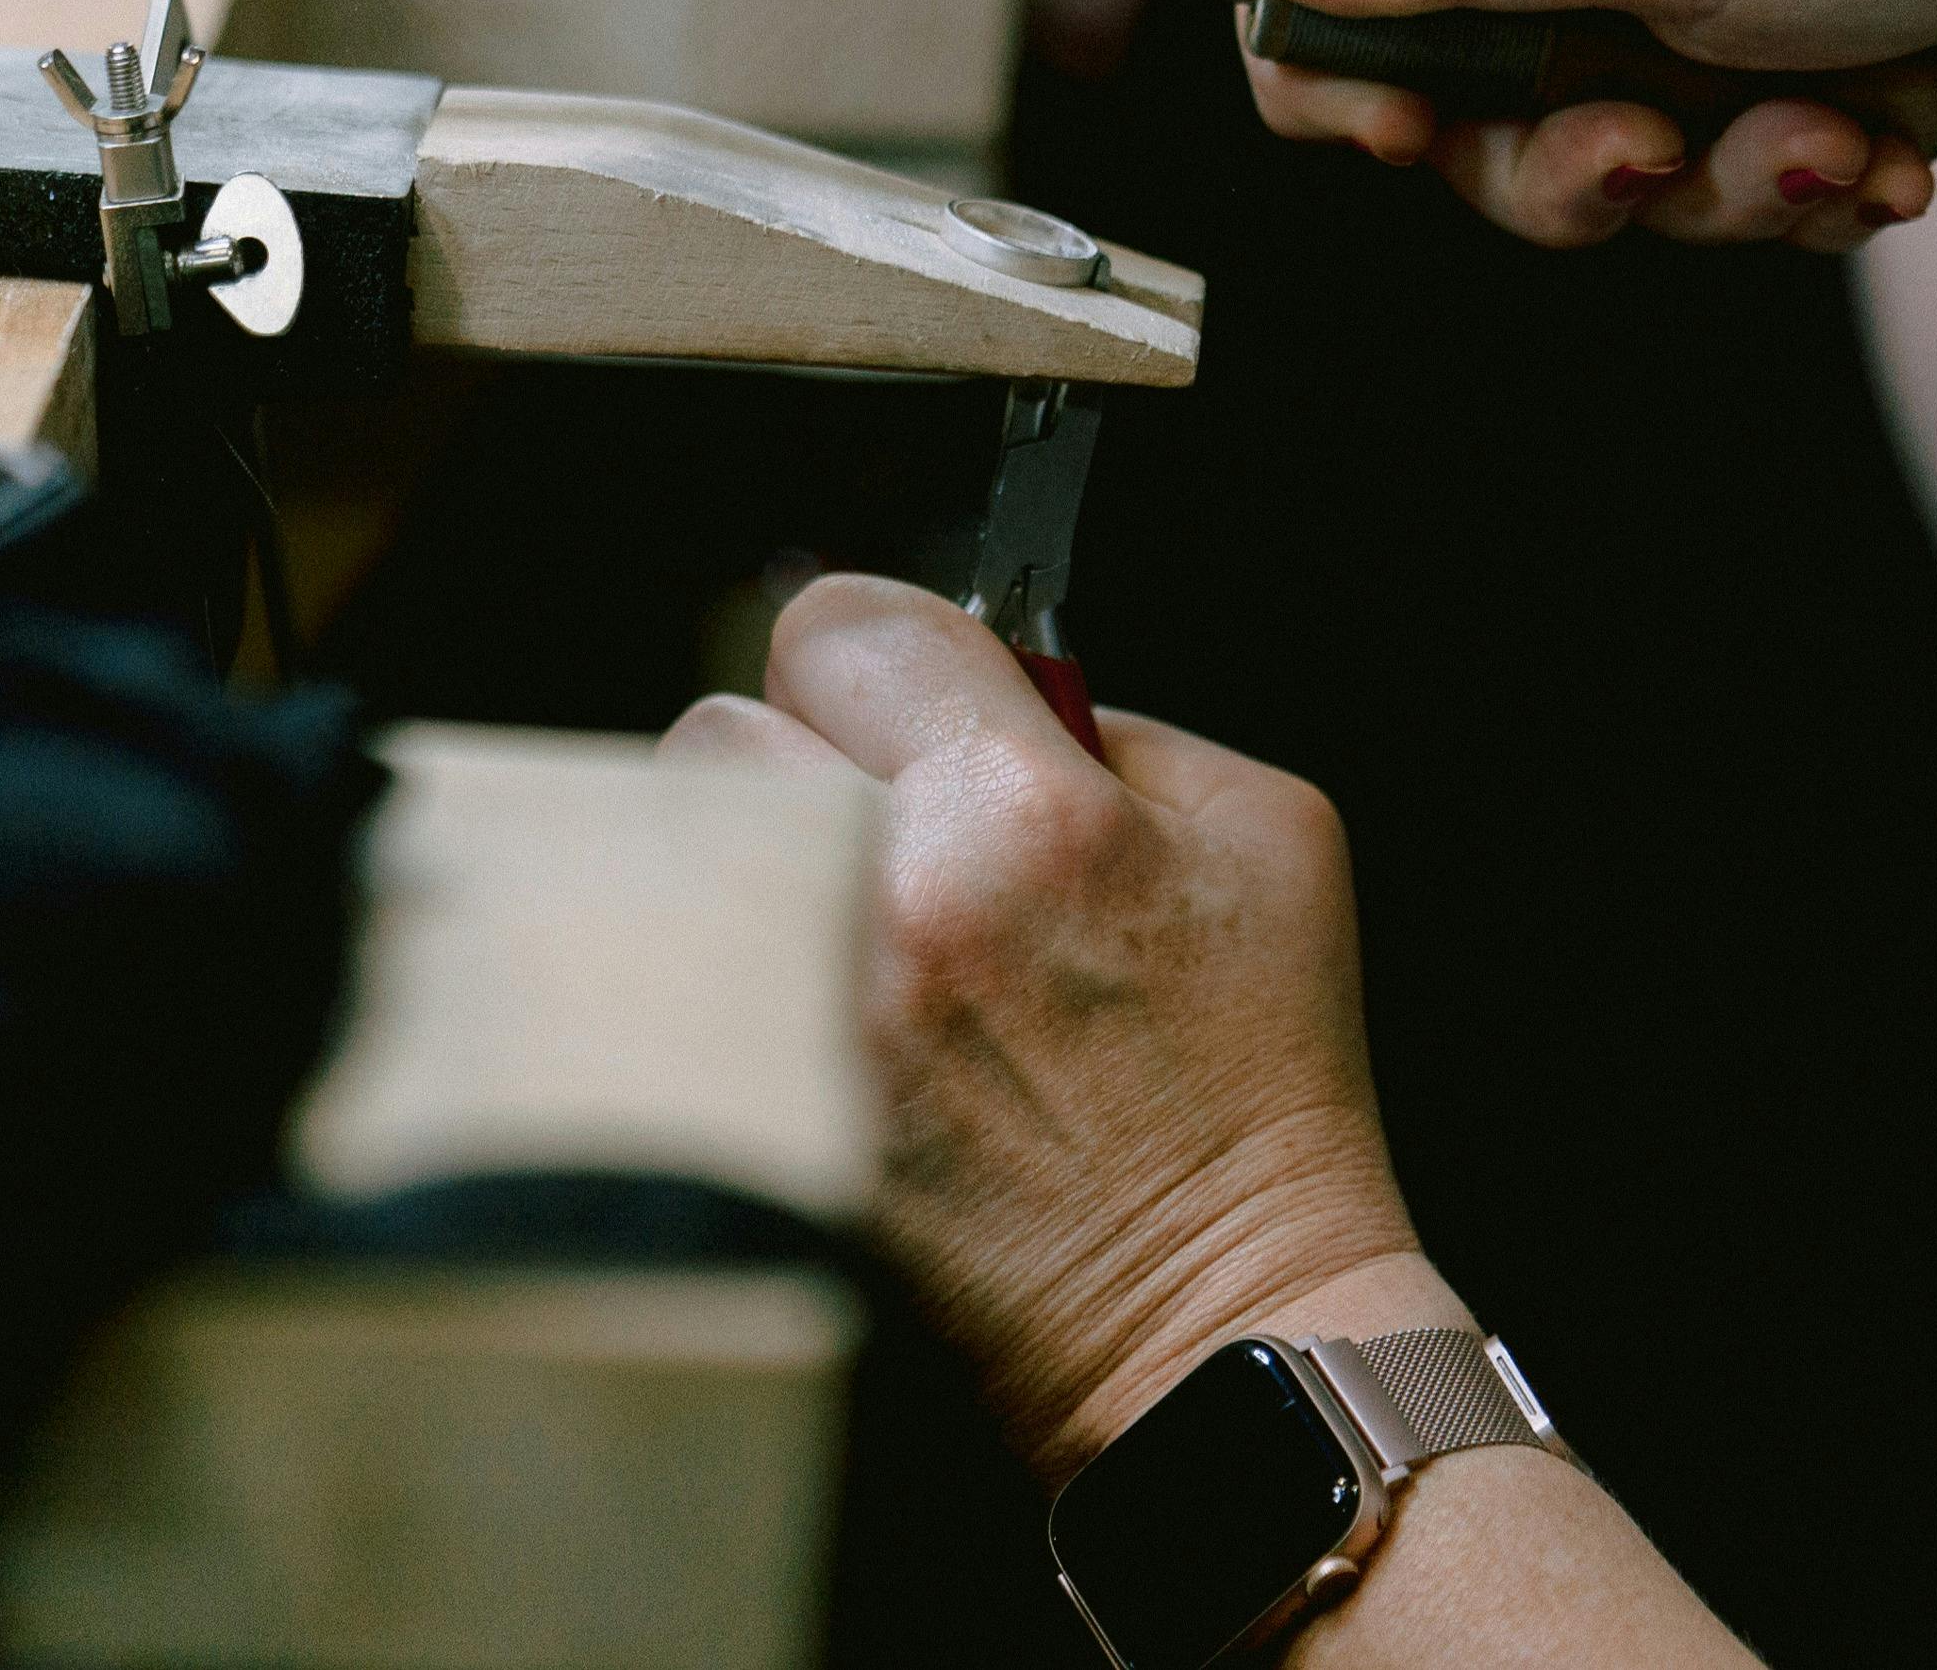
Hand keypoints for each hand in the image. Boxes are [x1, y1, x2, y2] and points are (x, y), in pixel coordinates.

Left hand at [660, 577, 1421, 1474]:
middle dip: (804, 759)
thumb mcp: (1266, 835)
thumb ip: (1122, 722)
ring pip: (678, 858)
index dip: (887, 650)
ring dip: (747, 866)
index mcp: (1024, 811)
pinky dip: (721, 978)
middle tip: (883, 823)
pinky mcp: (764, 1120)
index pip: (845, 623)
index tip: (917, 695)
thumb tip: (992, 678)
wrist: (1217, 1313)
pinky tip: (809, 1012)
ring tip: (845, 921)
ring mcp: (810, 1022)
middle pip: (727, 727)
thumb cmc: (1261, 1075)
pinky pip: (670, 987)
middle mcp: (894, 904)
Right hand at [1229, 0, 1936, 250]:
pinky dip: (1806, 175)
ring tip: (1838, 138)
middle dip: (1573, 169)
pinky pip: (1721, 168)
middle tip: (1664, 156)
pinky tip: (1887, 140)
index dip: (1334, 80)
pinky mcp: (1750, 47)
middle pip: (1458, 113)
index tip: (1421, 136)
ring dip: (1731, 183)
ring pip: (1606, 161)